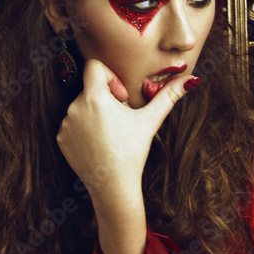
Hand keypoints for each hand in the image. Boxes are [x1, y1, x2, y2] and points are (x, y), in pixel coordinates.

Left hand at [56, 58, 197, 215]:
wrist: (113, 186)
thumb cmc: (133, 152)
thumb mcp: (150, 120)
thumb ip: (169, 96)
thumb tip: (192, 79)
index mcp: (95, 97)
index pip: (95, 67)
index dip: (111, 78)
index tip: (121, 98)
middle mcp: (75, 107)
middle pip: (91, 88)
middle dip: (107, 98)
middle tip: (120, 120)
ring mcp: (66, 123)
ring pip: (82, 105)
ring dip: (95, 113)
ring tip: (110, 134)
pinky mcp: (61, 137)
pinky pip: (72, 123)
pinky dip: (84, 129)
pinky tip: (99, 144)